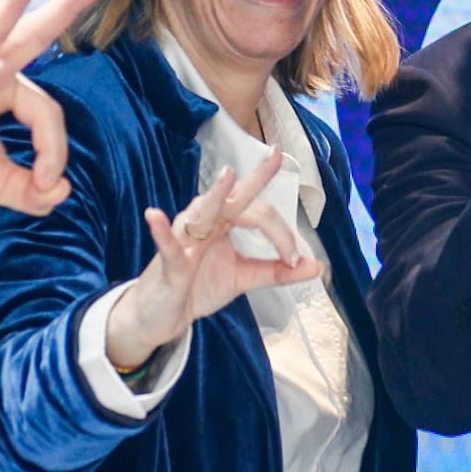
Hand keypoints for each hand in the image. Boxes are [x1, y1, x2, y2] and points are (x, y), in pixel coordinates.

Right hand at [100, 145, 323, 372]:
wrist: (163, 316)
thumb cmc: (197, 287)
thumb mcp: (242, 279)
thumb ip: (276, 272)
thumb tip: (315, 266)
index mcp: (223, 222)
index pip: (259, 213)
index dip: (282, 234)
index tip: (295, 259)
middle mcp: (204, 222)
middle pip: (236, 199)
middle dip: (258, 178)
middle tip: (277, 155)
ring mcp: (184, 240)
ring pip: (203, 212)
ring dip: (216, 195)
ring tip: (228, 176)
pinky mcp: (168, 262)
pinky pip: (167, 245)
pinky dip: (161, 231)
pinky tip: (154, 215)